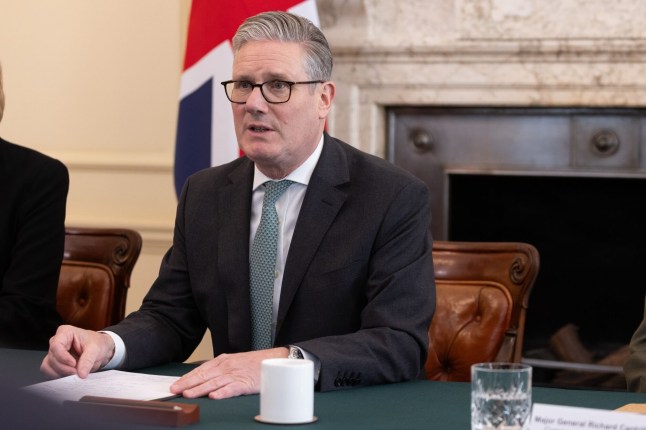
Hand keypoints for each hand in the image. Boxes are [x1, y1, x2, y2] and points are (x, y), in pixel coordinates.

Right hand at [40, 325, 114, 378]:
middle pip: (52, 358)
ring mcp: (54, 353)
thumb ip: (88, 360)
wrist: (100, 349)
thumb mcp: (96, 349)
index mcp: (65, 332)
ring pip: (48, 366)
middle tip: (77, 372)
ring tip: (75, 373)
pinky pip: (50, 372)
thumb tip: (81, 374)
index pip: (56, 346)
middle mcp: (56, 341)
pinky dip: (59, 376)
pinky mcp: (54, 363)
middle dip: (65, 368)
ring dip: (61, 373)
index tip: (74, 364)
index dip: (63, 357)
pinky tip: (70, 375)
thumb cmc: (97, 343)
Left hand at [171, 347, 288, 399]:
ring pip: (215, 382)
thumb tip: (202, 378)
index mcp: (223, 361)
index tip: (176, 385)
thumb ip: (219, 369)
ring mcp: (236, 375)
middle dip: (188, 383)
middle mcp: (227, 367)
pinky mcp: (246, 383)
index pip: (201, 370)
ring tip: (189, 394)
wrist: (275, 360)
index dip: (187, 378)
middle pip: (205, 376)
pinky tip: (214, 396)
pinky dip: (223, 392)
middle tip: (175, 390)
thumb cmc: (253, 363)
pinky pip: (232, 388)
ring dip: (200, 388)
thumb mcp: (233, 362)